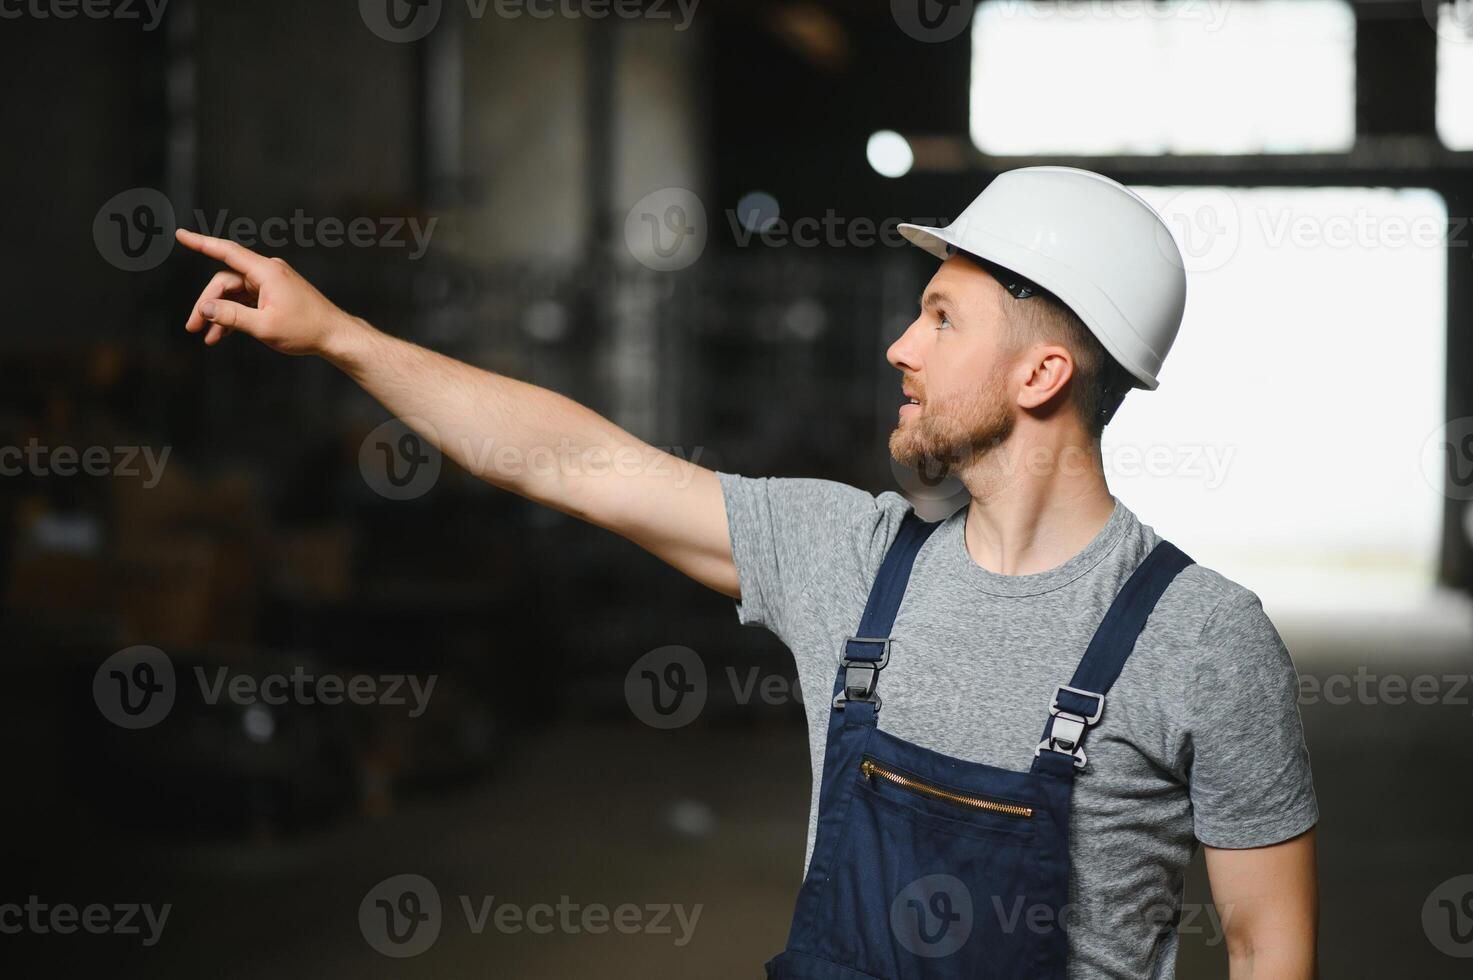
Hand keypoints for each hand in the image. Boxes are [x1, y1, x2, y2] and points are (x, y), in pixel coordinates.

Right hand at [175, 228, 358, 356]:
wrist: (335, 336)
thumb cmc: (306, 330)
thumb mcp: (264, 326)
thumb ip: (231, 316)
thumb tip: (205, 308)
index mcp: (266, 272)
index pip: (227, 252)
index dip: (201, 243)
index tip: (180, 235)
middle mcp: (267, 273)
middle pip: (225, 282)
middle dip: (207, 304)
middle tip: (193, 327)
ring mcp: (271, 284)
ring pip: (234, 294)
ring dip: (219, 314)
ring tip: (207, 338)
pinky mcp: (273, 295)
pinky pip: (246, 301)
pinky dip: (234, 316)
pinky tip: (221, 335)